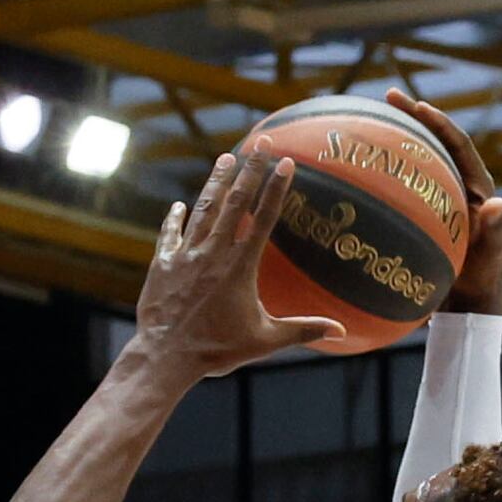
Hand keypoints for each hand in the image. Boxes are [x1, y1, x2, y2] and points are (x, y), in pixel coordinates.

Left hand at [134, 153, 332, 381]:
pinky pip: (169, 235)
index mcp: (239, 267)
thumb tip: (340, 332)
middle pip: (234, 203)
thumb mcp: (263, 342)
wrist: (166, 358)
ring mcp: (185, 257)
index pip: (263, 219)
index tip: (286, 162)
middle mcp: (213, 254)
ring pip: (202, 211)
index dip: (276, 188)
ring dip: (215, 184)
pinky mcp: (161, 266)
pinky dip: (175, 220)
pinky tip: (178, 206)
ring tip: (224, 159)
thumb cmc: (216, 351)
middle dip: (249, 170)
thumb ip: (301, 330)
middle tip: (259, 143)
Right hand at [378, 89, 501, 310]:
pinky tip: (357, 169)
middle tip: (389, 96)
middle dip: (413, 115)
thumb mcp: (489, 257)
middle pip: (434, 140)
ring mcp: (438, 195)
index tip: (419, 106)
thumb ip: (495, 232)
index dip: (440, 123)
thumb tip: (499, 204)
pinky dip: (384, 171)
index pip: (458, 144)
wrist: (467, 297)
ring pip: (417, 157)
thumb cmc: (481, 278)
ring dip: (396, 136)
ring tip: (368, 117)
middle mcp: (458, 183)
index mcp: (477, 186)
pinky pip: (403, 183)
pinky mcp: (423, 208)